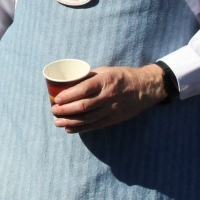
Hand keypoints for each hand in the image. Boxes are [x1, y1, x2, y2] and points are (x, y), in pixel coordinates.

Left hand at [51, 64, 166, 133]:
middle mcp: (108, 96)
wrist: (146, 88)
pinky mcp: (114, 119)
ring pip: (88, 118)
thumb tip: (70, 82)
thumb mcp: (106, 71)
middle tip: (53, 111)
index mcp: (105, 81)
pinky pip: (95, 125)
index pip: (83, 90)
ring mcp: (112, 109)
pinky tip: (69, 129)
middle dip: (65, 110)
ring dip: (70, 122)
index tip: (56, 99)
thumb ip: (89, 77)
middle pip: (83, 106)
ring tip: (57, 122)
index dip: (67, 96)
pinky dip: (80, 128)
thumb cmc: (122, 76)